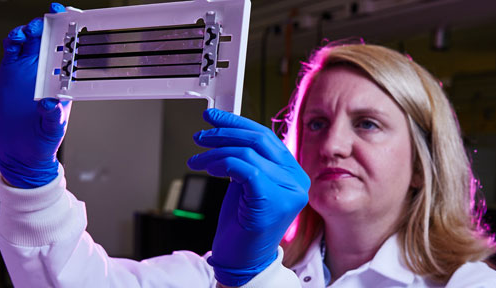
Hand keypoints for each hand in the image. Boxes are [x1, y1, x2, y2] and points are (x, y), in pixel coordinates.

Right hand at [0, 3, 69, 187]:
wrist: (22, 149)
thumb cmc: (44, 139)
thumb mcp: (53, 130)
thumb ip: (52, 117)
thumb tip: (50, 105)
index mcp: (66, 81)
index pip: (74, 53)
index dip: (76, 35)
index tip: (77, 21)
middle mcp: (50, 71)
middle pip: (54, 39)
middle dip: (54, 23)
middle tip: (52, 16)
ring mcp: (30, 69)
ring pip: (34, 39)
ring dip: (34, 28)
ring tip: (32, 29)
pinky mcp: (11, 71)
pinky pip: (13, 49)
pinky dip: (14, 39)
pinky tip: (16, 38)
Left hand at [187, 109, 309, 285]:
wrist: (242, 260)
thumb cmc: (242, 224)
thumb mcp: (245, 183)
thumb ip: (245, 158)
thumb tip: (227, 130)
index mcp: (293, 173)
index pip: (266, 137)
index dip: (237, 123)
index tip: (215, 118)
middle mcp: (296, 180)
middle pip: (259, 140)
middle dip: (225, 132)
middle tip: (202, 135)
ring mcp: (288, 190)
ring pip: (248, 153)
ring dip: (216, 152)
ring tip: (198, 159)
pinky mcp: (273, 200)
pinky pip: (246, 169)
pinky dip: (222, 164)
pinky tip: (209, 168)